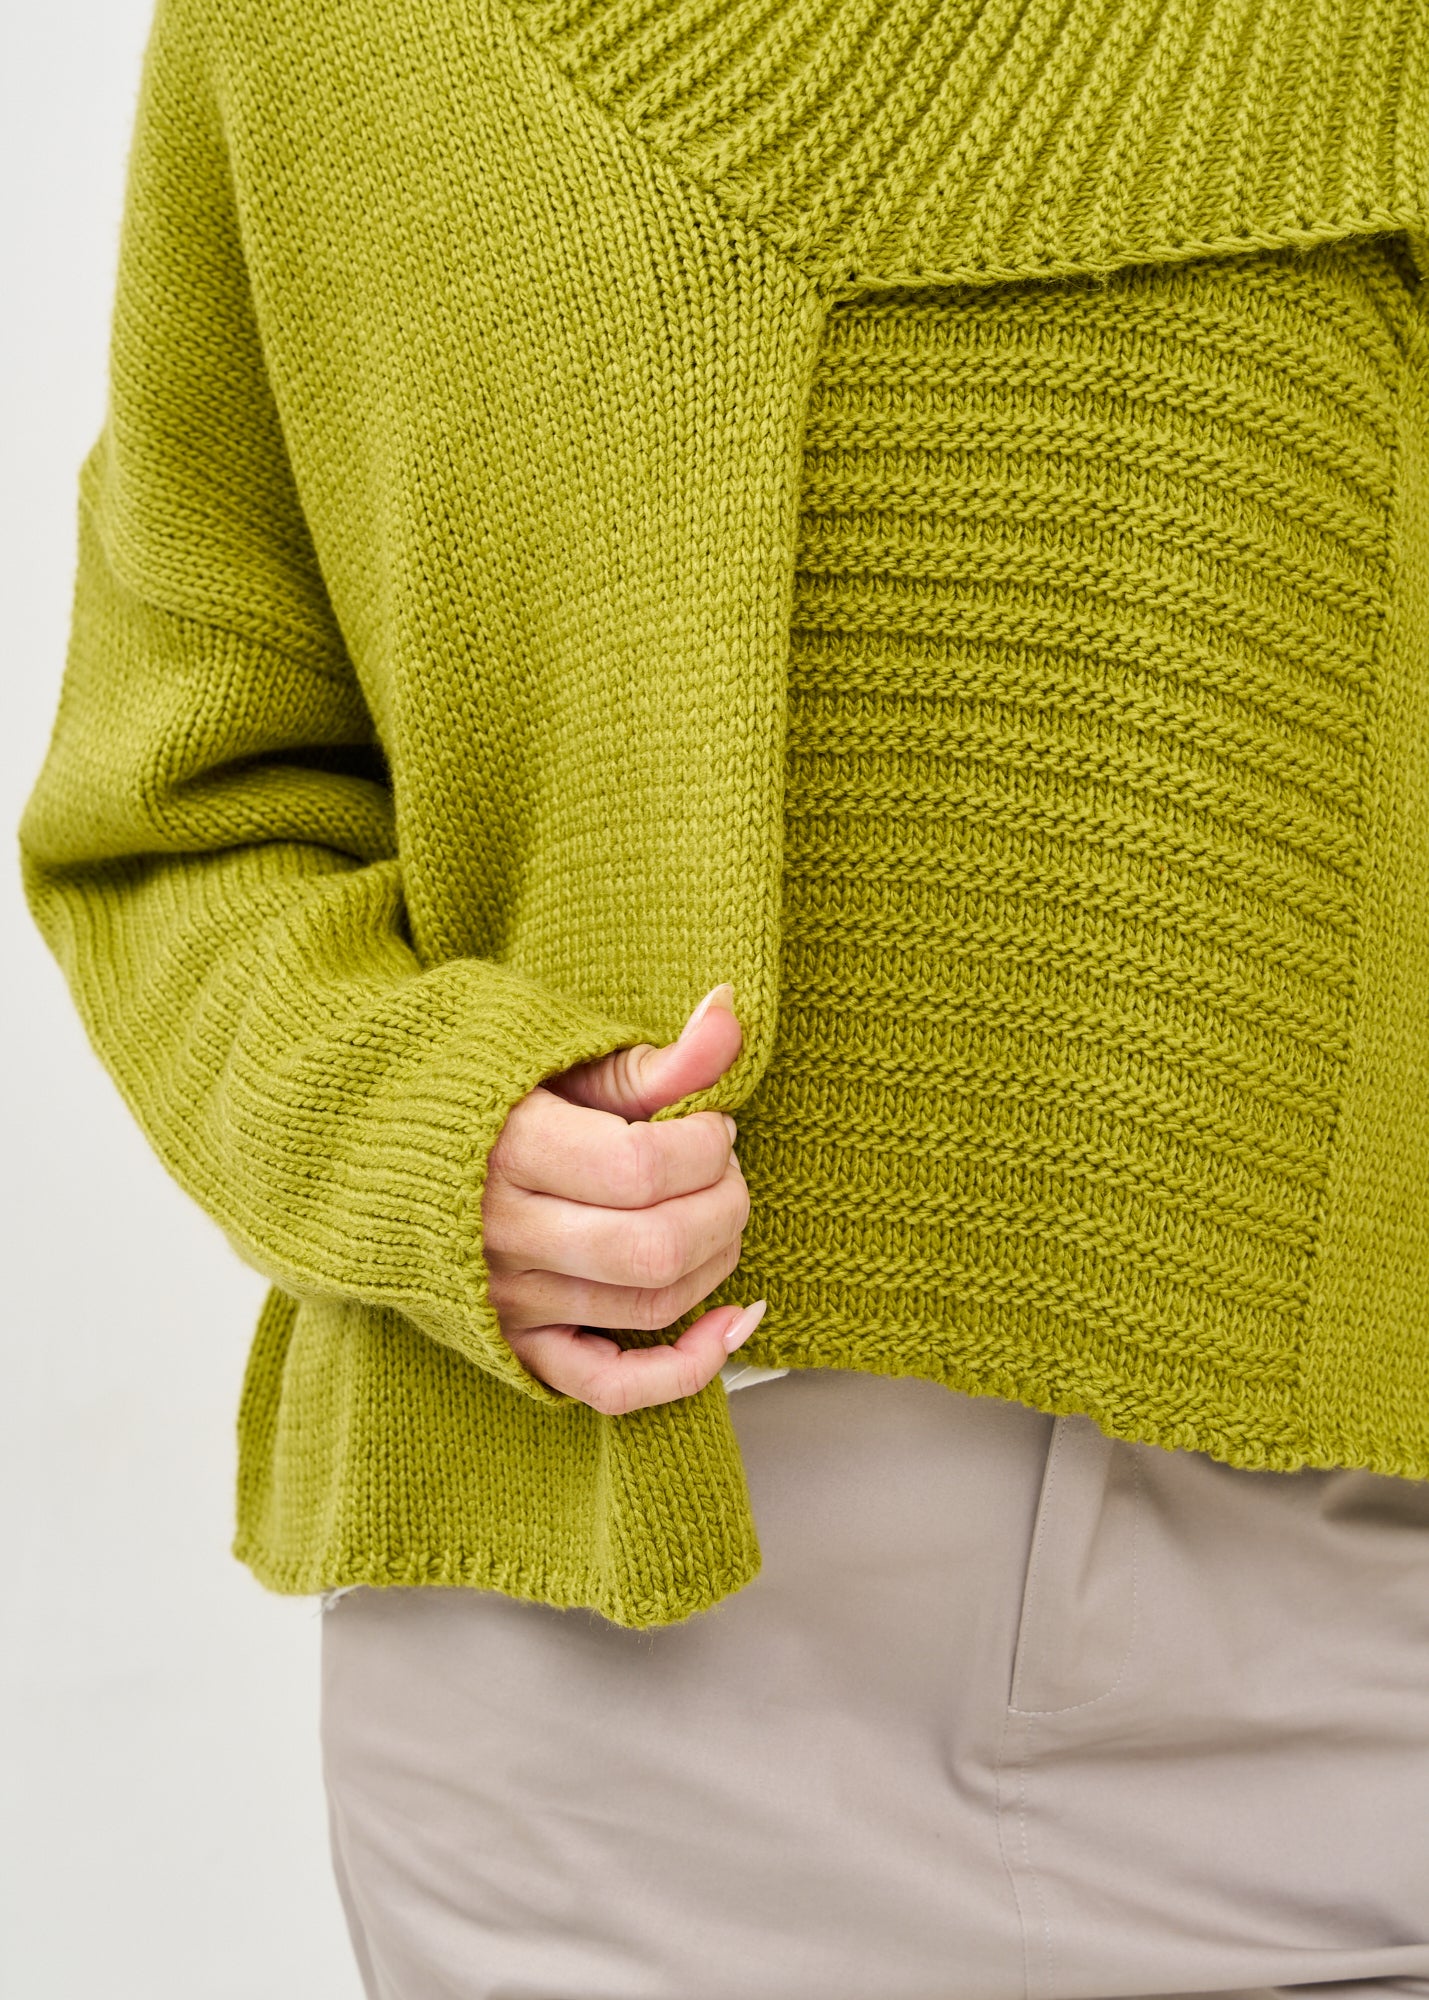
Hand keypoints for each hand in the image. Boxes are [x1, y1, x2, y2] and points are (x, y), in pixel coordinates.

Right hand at [480, 983, 766, 1412]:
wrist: (358, 1144)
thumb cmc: (464, 1088)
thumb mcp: (552, 1052)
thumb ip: (649, 1055)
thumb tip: (730, 1011)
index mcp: (510, 1148)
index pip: (643, 1168)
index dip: (707, 1144)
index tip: (712, 1120)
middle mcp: (505, 1234)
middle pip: (655, 1247)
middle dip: (724, 1203)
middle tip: (724, 1166)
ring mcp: (509, 1298)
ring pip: (648, 1306)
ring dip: (716, 1261)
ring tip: (718, 1211)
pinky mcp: (515, 1341)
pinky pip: (607, 1386)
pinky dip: (683, 1370)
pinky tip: (728, 1326)